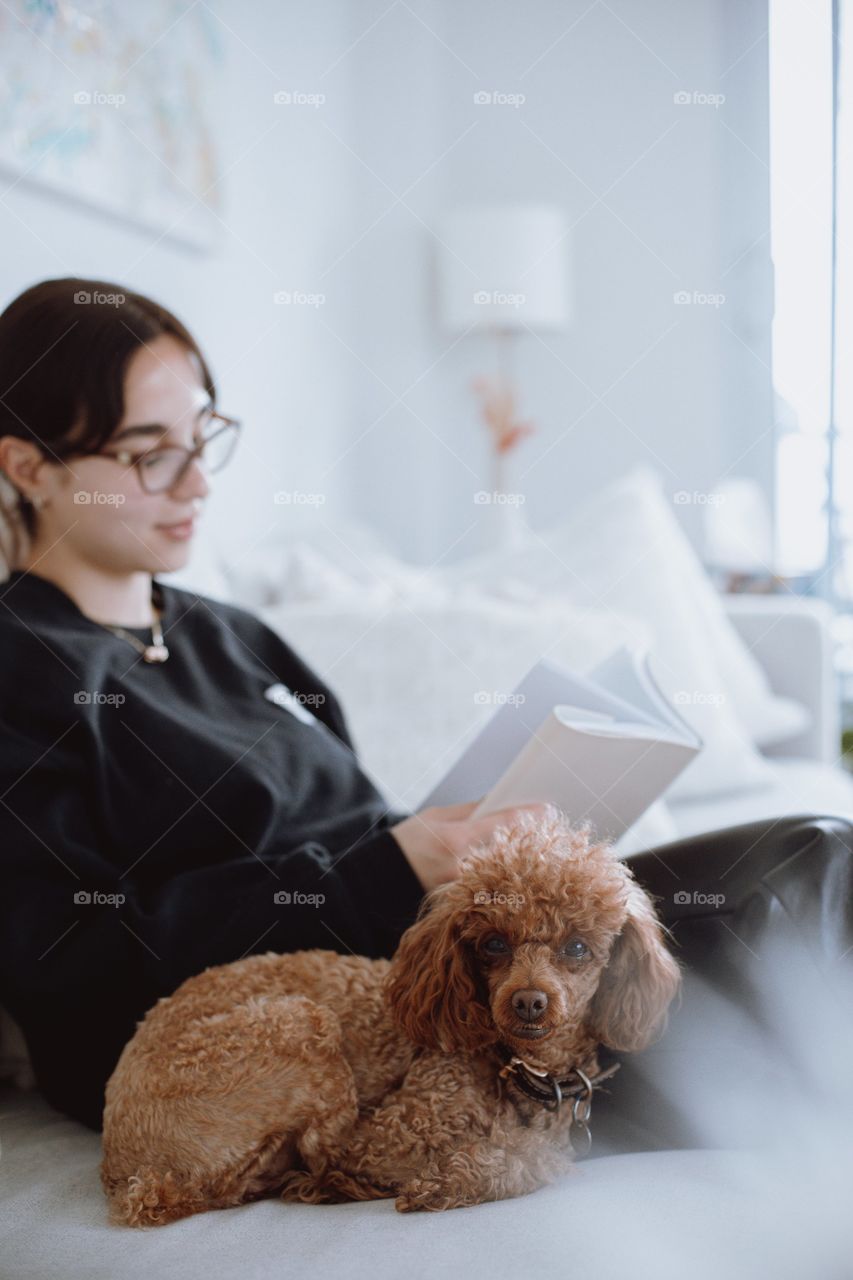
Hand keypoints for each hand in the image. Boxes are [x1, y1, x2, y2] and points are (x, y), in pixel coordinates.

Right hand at [389, 800, 549, 892]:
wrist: (377, 882)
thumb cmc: (406, 844)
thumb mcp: (434, 817)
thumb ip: (468, 812)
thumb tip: (498, 803)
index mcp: (455, 840)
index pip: (501, 824)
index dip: (527, 816)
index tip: (547, 810)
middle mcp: (463, 867)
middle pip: (509, 851)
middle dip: (529, 840)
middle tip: (550, 829)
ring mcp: (465, 890)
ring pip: (502, 871)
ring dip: (519, 861)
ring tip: (536, 850)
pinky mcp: (463, 904)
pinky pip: (489, 887)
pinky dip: (503, 877)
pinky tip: (514, 871)